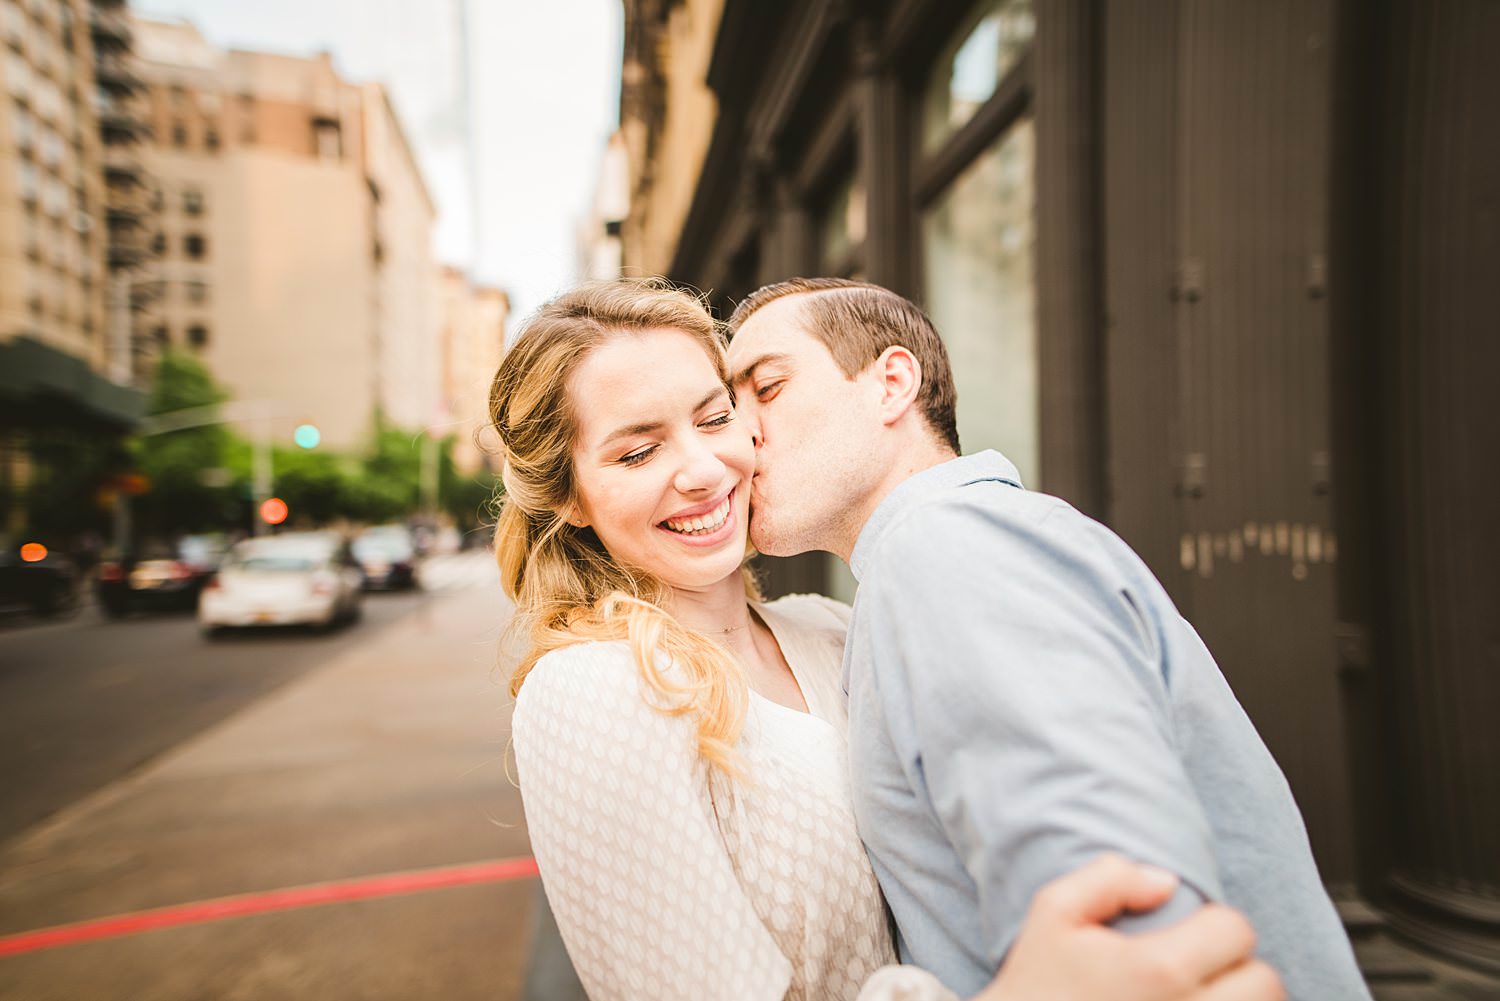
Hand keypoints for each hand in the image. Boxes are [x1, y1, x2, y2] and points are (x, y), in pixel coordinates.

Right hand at [974, 854, 1284, 1000]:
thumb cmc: (1035, 986)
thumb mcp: (1052, 913)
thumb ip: (1109, 879)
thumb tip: (1165, 881)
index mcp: (1157, 970)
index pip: (1235, 930)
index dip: (1213, 924)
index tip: (1186, 935)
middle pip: (1265, 983)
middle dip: (1238, 969)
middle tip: (1199, 971)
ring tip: (1197, 998)